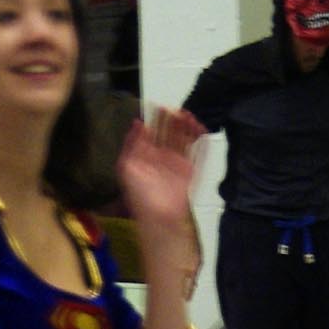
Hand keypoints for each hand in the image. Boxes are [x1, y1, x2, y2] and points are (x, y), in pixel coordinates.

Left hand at [117, 107, 206, 283]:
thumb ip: (132, 144)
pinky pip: (197, 154)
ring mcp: (177, 166)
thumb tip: (137, 122)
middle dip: (173, 121)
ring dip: (187, 128)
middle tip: (177, 108)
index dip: (156, 119)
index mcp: (145, 158)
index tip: (160, 106)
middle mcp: (161, 160)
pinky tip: (200, 129)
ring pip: (183, 141)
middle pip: (169, 134)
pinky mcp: (190, 174)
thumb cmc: (140, 198)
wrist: (160, 222)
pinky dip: (200, 142)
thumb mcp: (127, 167)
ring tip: (189, 115)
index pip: (152, 133)